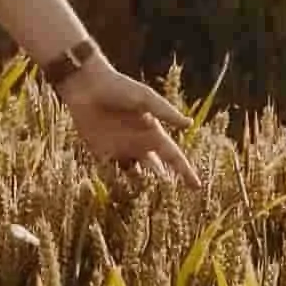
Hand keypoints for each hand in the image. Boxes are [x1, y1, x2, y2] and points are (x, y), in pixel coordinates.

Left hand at [57, 53, 202, 192]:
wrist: (87, 85)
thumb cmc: (120, 88)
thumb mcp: (145, 99)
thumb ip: (166, 112)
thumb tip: (190, 124)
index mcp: (153, 133)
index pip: (173, 157)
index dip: (185, 171)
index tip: (197, 187)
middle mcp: (139, 144)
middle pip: (155, 170)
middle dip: (162, 184)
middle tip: (168, 200)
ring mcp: (120, 149)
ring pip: (134, 175)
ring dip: (139, 187)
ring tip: (145, 198)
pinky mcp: (100, 151)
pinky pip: (110, 172)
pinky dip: (115, 181)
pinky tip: (118, 191)